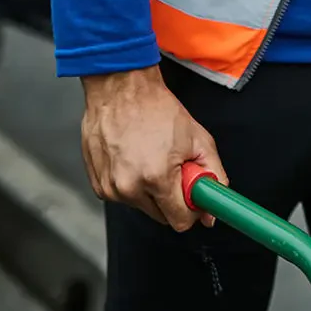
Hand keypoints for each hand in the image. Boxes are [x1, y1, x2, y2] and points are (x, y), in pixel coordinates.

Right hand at [80, 67, 227, 231]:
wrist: (121, 89)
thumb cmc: (156, 108)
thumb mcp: (198, 138)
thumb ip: (213, 175)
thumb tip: (212, 207)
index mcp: (157, 177)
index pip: (180, 221)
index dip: (192, 210)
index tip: (194, 197)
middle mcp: (129, 187)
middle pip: (161, 216)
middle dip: (172, 198)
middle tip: (173, 168)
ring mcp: (110, 187)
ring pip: (141, 206)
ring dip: (150, 189)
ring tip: (152, 157)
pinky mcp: (97, 184)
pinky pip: (122, 195)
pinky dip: (131, 182)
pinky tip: (134, 157)